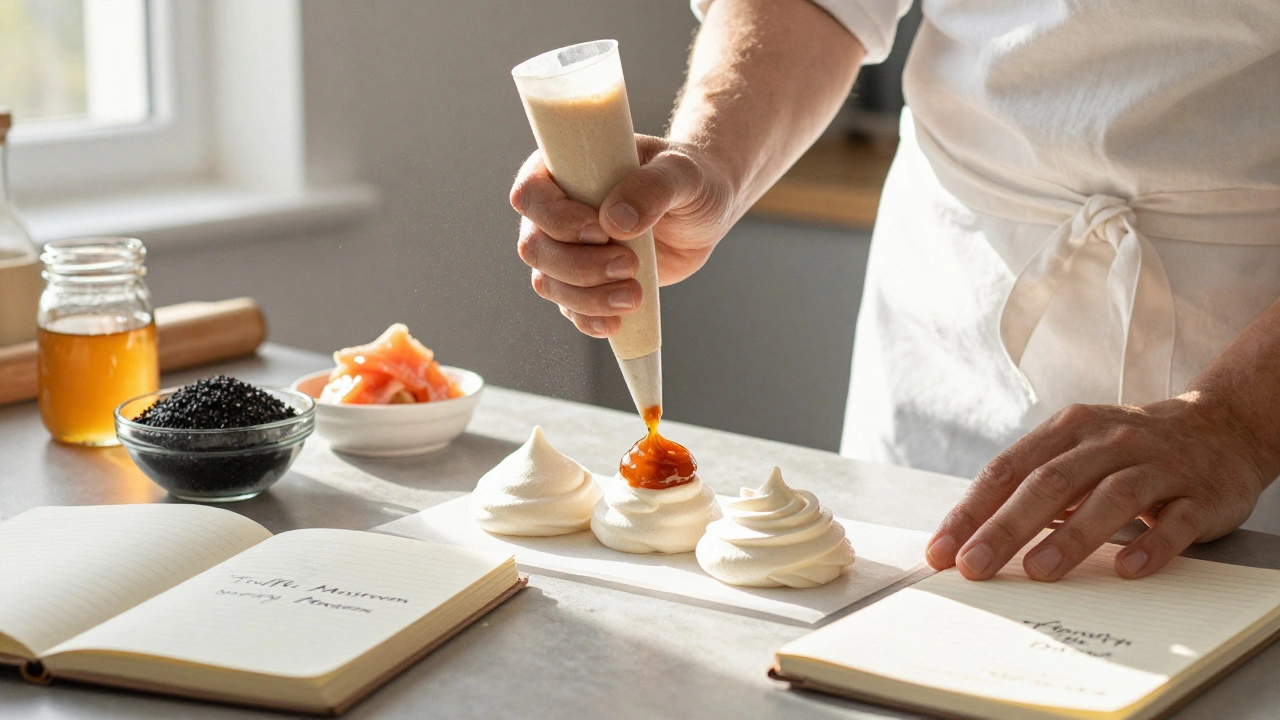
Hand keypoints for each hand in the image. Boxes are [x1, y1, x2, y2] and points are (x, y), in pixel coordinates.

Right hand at [510, 135, 736, 337]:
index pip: (532, 194)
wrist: (704, 214)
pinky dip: (589, 319)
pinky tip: (617, 322)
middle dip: (577, 266)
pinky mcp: (587, 282)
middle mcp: (558, 210)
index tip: (600, 231)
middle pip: (535, 246)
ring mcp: (568, 250)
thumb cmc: (690, 180)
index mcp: (568, 169)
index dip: (555, 218)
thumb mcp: (682, 174)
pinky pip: (570, 308)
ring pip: (548, 282)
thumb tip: (616, 220)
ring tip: (633, 296)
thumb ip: (652, 188)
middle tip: (628, 265)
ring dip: (586, 297)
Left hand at [925, 393, 1272, 580]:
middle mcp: (1109, 441)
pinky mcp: (1201, 495)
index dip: (972, 511)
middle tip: (974, 567)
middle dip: (1006, 527)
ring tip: (1038, 571)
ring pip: (1111, 498)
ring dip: (1072, 536)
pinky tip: (1126, 570)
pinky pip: (1176, 522)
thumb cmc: (1127, 449)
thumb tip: (969, 537)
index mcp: (1068, 429)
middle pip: (1050, 483)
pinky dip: (1151, 545)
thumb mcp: (1075, 451)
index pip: (1008, 470)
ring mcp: (1158, 466)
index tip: (942, 550)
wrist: (1222, 426)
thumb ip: (1029, 486)